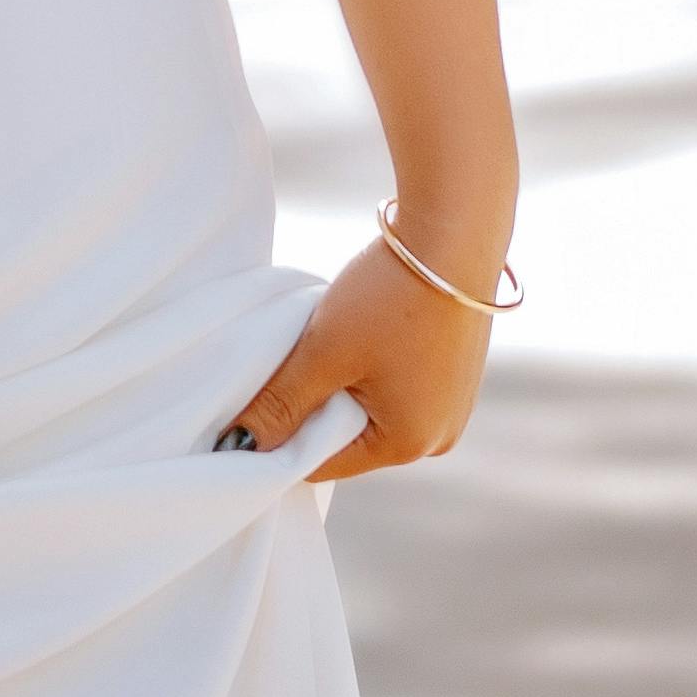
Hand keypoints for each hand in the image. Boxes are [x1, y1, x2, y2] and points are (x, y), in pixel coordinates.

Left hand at [227, 227, 499, 482]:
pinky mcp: (455, 374)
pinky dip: (368, 370)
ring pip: (371, 410)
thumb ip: (281, 404)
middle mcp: (438, 435)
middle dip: (313, 410)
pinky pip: (396, 387)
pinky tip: (358, 333)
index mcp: (410, 444)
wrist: (455, 233)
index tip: (251, 410)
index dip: (280, 441)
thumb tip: (240, 446)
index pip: (324, 463)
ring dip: (340, 386)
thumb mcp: (324, 352)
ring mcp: (452, 404)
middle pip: (350, 439)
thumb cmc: (390, 297)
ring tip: (324, 344)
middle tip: (286, 368)